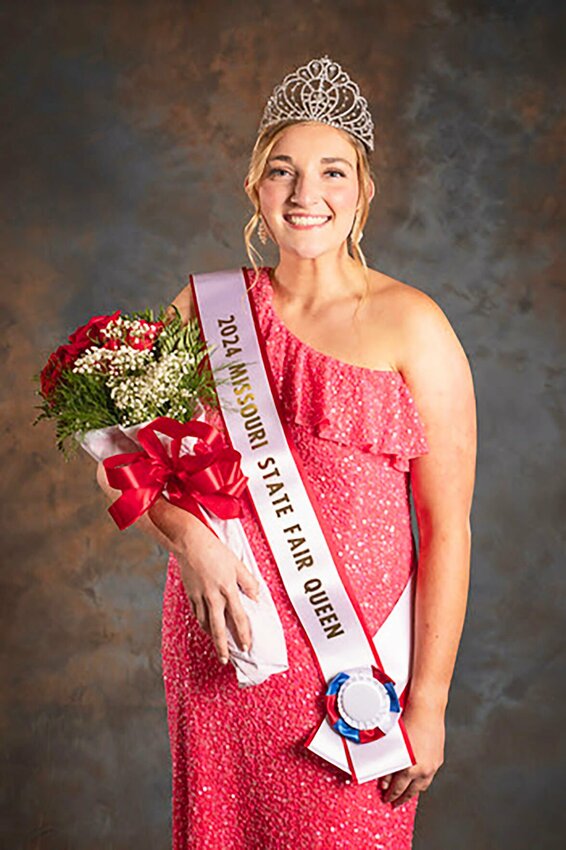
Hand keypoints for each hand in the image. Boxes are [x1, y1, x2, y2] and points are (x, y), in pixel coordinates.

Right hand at [173, 522, 260, 663]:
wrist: (190, 543)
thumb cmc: (215, 551)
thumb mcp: (237, 564)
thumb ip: (248, 581)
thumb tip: (256, 596)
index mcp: (227, 589)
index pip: (238, 618)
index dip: (243, 634)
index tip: (246, 646)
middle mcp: (213, 596)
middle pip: (219, 628)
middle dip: (222, 647)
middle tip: (225, 660)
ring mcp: (200, 597)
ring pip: (206, 623)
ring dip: (212, 637)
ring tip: (217, 646)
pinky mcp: (190, 594)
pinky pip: (197, 614)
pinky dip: (202, 623)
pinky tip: (205, 626)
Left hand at [379, 701, 444, 807]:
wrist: (427, 708)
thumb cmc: (408, 719)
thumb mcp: (393, 744)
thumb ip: (388, 764)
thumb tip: (385, 779)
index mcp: (410, 767)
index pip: (397, 788)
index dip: (390, 794)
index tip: (386, 797)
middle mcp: (423, 769)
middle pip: (411, 791)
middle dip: (401, 798)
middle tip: (394, 802)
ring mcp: (433, 765)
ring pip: (422, 786)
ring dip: (413, 791)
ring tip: (406, 794)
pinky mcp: (438, 759)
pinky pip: (429, 776)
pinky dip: (421, 781)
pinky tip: (417, 779)